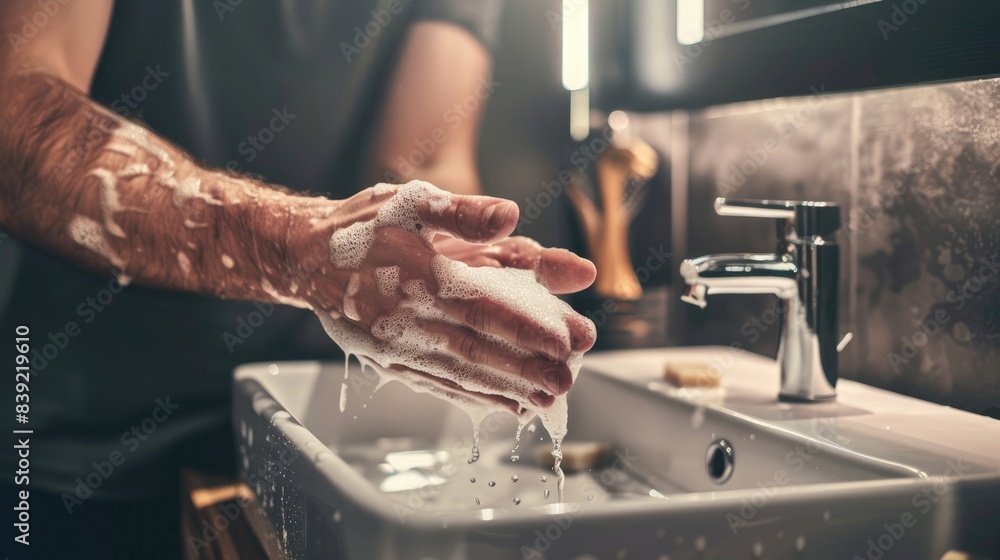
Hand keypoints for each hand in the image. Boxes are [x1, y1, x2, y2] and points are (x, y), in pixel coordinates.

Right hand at [289, 182, 595, 411]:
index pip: (481, 306)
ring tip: (545, 400)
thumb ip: (462, 212)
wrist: (304, 257)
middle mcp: (406, 317)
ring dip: (505, 389)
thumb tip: (510, 215)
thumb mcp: (409, 202)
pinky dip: (472, 397)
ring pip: (459, 372)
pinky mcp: (389, 361)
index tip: (563, 341)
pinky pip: (436, 383)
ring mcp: (396, 345)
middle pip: (475, 347)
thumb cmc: (361, 225)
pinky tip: (503, 405)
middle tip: (565, 382)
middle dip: (524, 368)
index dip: (524, 326)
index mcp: (417, 275)